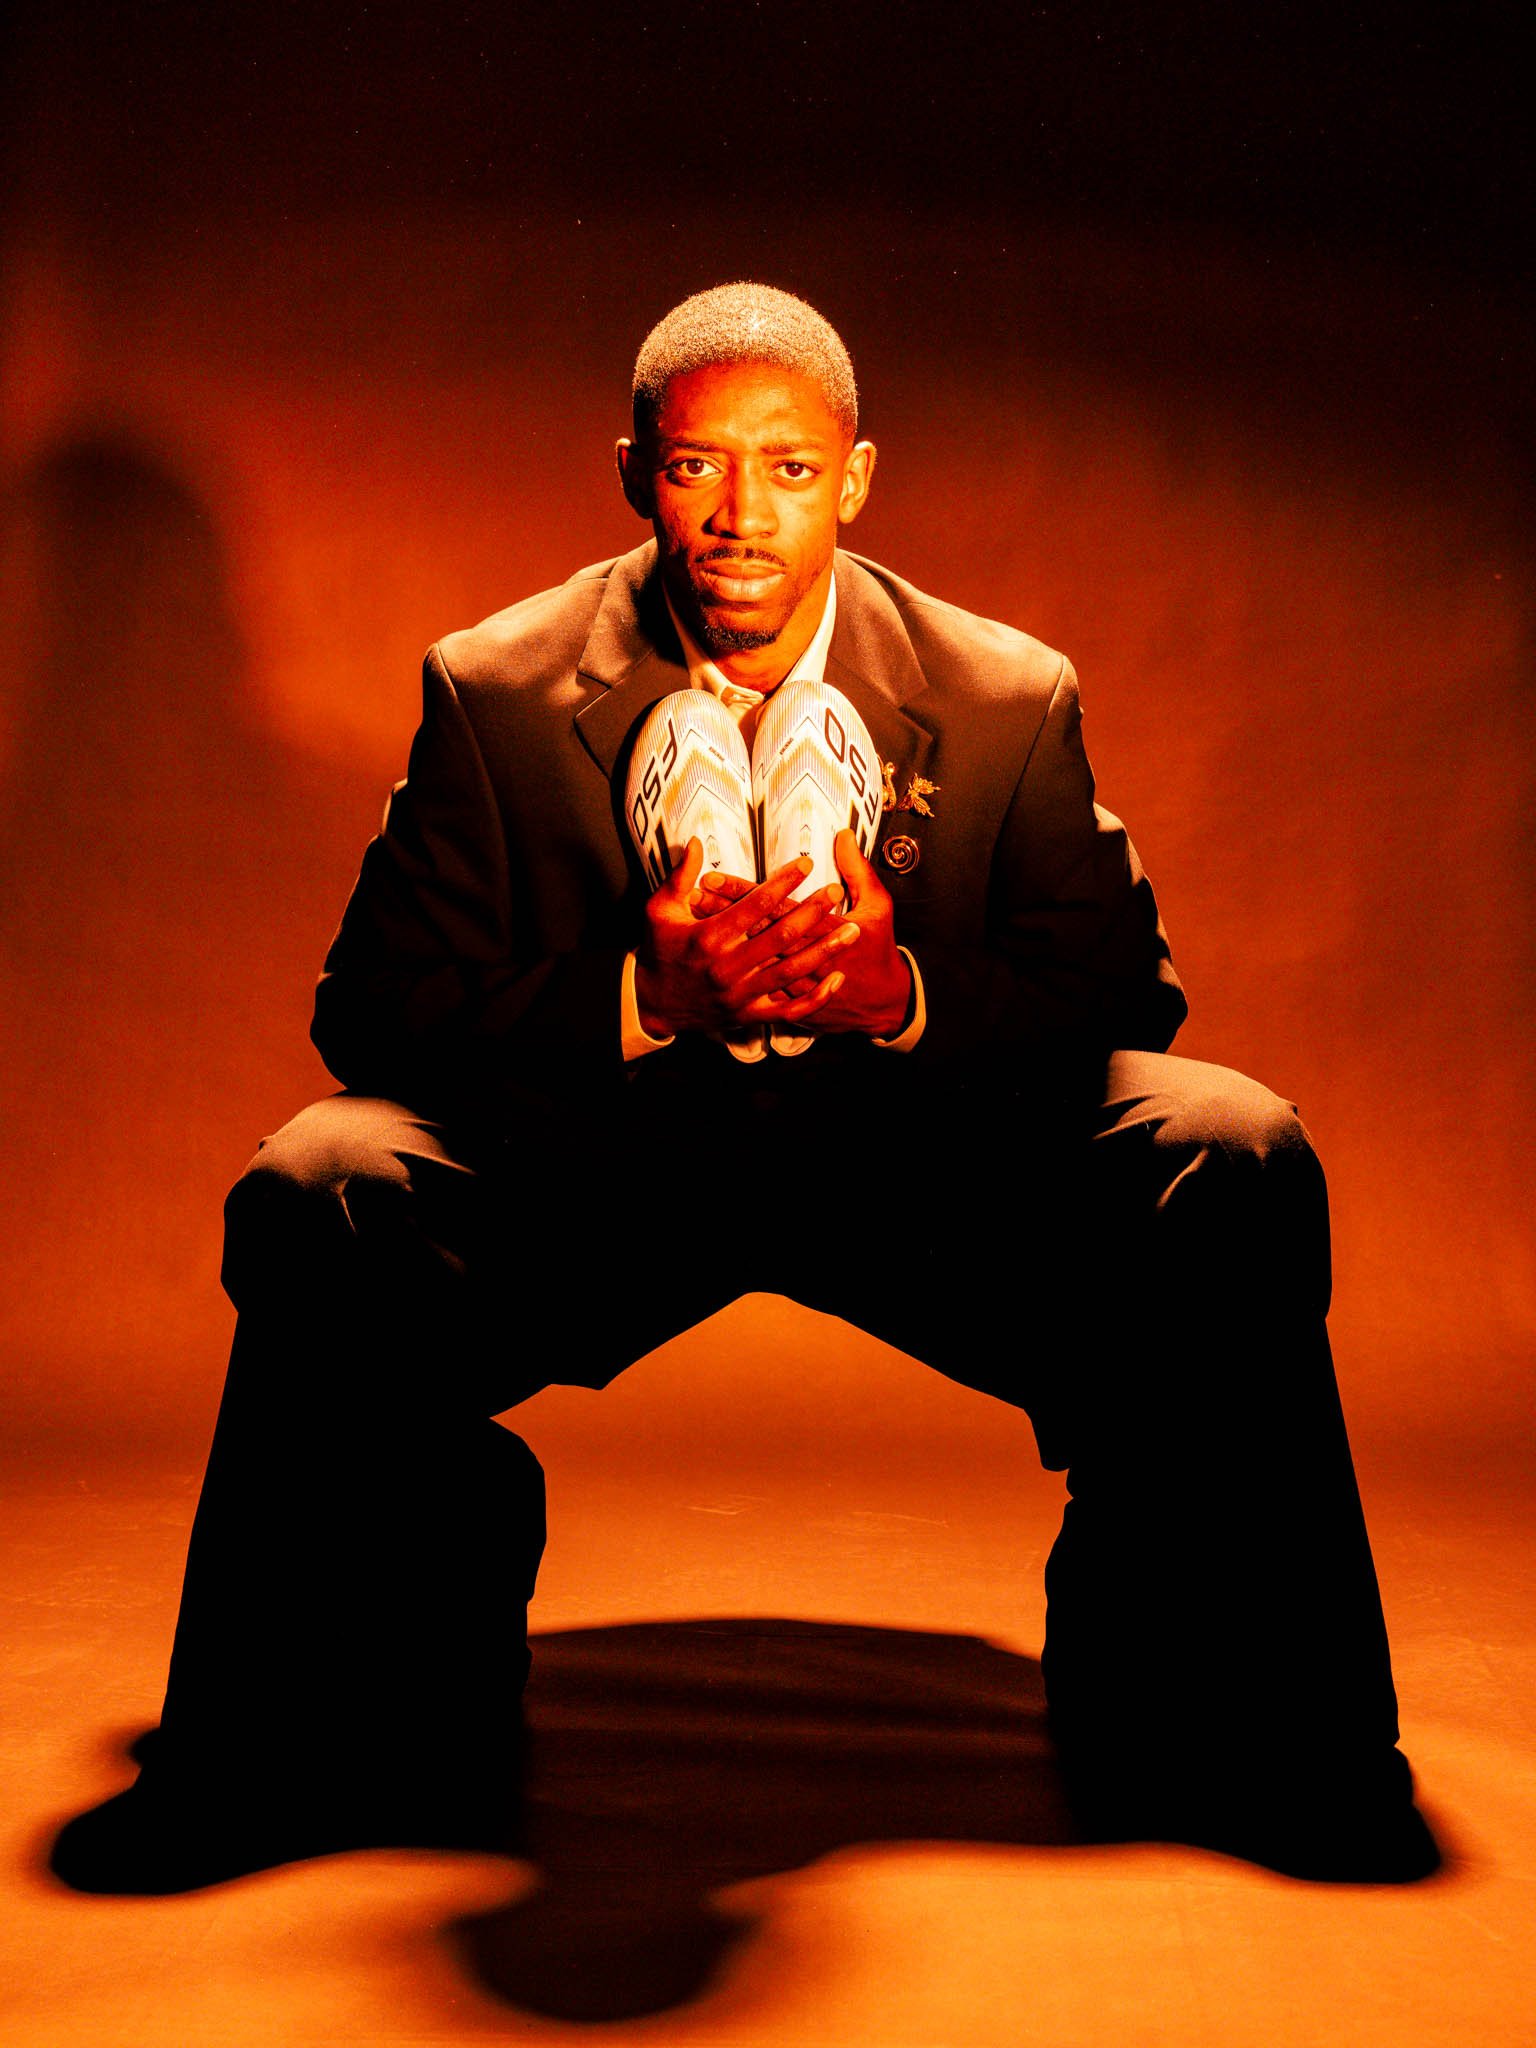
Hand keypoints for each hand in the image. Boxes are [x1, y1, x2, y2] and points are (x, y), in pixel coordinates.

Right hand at [634, 839, 853, 1036]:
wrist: (650, 1004)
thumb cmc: (658, 951)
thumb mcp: (658, 910)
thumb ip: (679, 876)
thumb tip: (694, 842)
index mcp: (708, 937)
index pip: (755, 904)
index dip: (784, 882)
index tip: (807, 864)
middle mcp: (727, 967)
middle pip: (780, 935)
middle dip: (812, 912)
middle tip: (837, 891)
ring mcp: (741, 994)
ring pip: (791, 971)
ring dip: (824, 951)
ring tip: (851, 931)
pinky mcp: (748, 1015)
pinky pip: (788, 1010)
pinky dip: (815, 998)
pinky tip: (836, 980)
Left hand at [691, 829, 912, 1037]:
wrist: (882, 1004)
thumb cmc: (879, 950)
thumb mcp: (878, 906)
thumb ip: (858, 870)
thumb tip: (843, 835)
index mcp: (824, 931)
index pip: (773, 906)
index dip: (742, 891)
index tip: (712, 876)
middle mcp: (802, 959)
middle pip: (753, 932)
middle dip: (721, 912)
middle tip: (692, 894)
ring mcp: (793, 984)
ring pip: (747, 959)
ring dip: (721, 940)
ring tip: (695, 920)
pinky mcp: (788, 1003)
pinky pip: (753, 987)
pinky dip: (731, 971)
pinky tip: (713, 959)